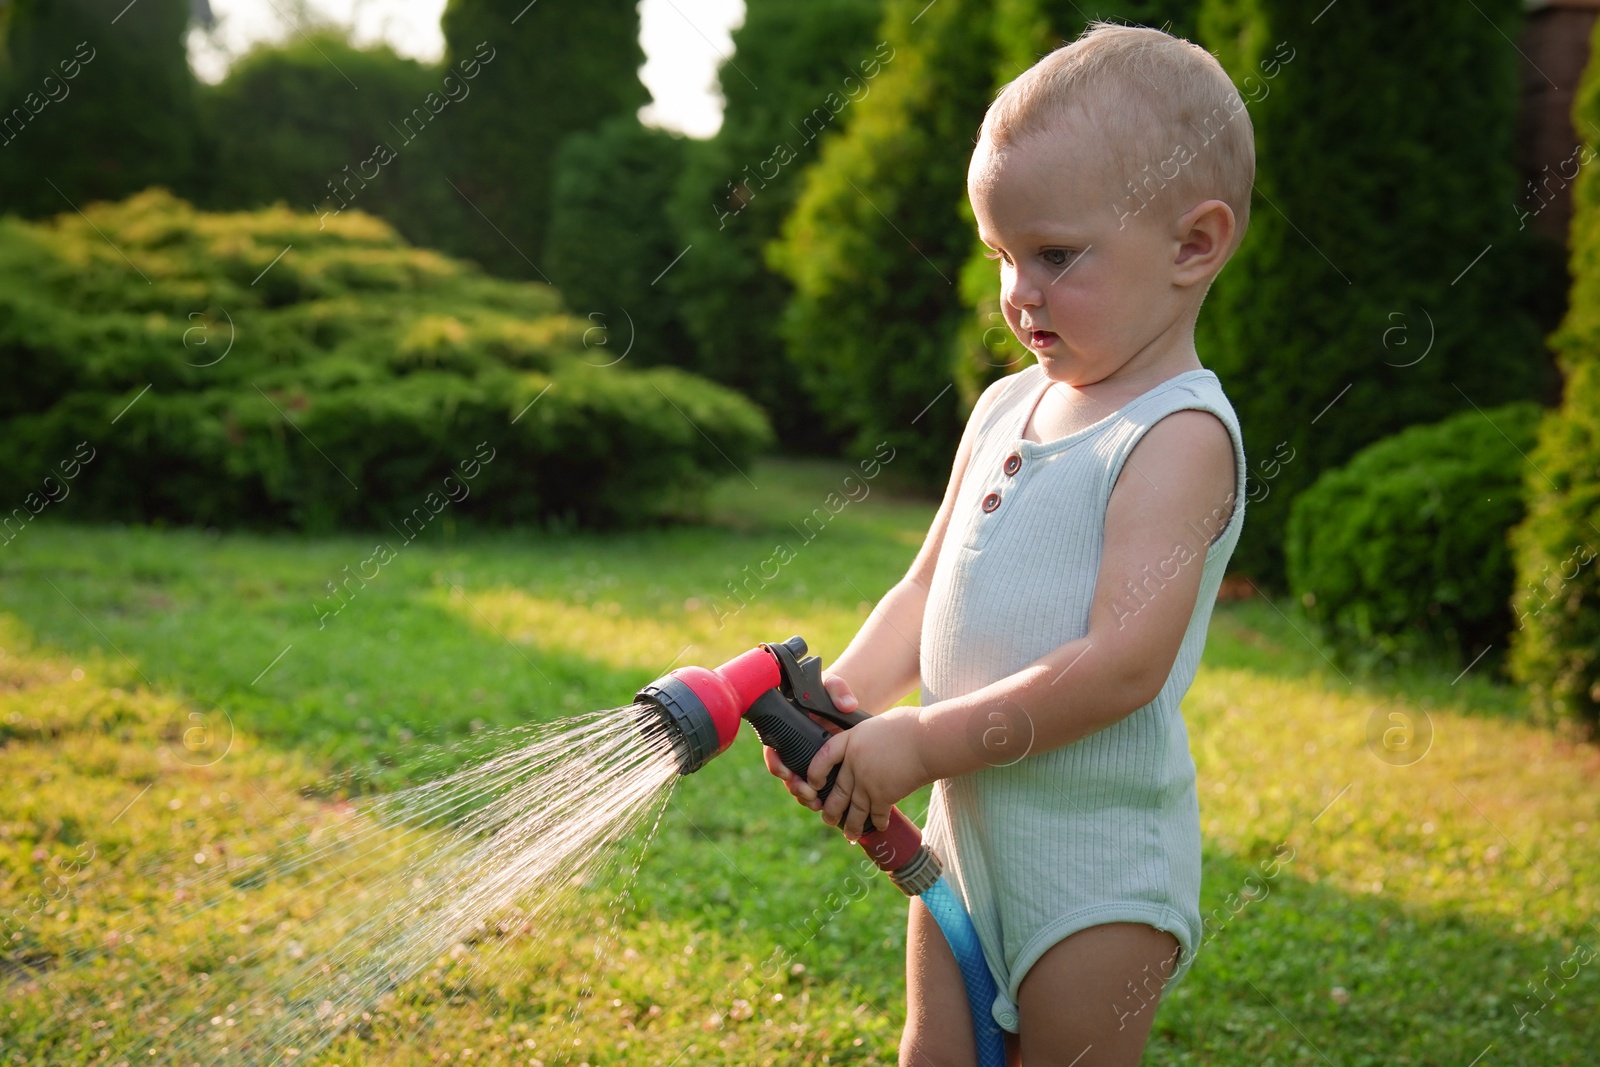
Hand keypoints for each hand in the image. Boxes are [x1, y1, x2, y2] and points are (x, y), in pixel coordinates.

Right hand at [762, 675, 858, 811]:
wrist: (844, 704)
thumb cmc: (832, 692)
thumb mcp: (833, 685)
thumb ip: (838, 689)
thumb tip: (847, 705)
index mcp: (787, 727)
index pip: (772, 748)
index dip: (775, 762)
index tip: (786, 771)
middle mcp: (791, 746)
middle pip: (784, 772)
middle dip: (793, 785)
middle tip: (807, 792)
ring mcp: (804, 759)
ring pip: (797, 783)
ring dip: (804, 796)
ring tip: (817, 803)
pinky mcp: (818, 769)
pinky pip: (812, 787)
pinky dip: (816, 797)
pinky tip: (826, 804)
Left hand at [808, 705, 929, 841]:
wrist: (928, 739)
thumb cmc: (909, 726)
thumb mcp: (877, 725)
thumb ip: (865, 739)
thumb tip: (865, 746)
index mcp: (851, 740)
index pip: (824, 757)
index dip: (815, 771)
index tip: (815, 783)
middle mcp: (854, 763)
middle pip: (838, 791)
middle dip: (831, 810)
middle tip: (828, 819)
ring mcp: (867, 781)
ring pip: (854, 809)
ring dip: (851, 825)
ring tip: (849, 835)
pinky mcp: (884, 795)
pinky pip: (877, 814)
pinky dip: (878, 822)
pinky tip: (879, 827)